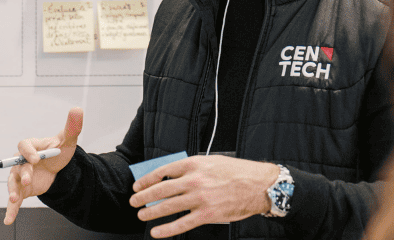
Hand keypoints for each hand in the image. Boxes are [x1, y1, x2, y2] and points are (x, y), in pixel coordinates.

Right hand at [2, 107, 83, 224]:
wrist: (59, 170)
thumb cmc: (59, 152)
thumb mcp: (68, 141)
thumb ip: (72, 126)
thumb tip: (77, 109)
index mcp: (31, 147)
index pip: (24, 146)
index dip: (28, 152)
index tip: (36, 158)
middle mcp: (21, 162)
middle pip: (17, 166)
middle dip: (23, 173)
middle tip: (30, 179)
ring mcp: (20, 177)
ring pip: (13, 182)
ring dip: (13, 190)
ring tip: (15, 198)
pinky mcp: (23, 190)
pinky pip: (14, 201)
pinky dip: (11, 210)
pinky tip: (8, 220)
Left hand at [129, 156, 279, 237]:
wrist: (259, 185)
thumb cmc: (236, 172)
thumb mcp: (211, 162)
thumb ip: (191, 169)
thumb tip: (169, 177)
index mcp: (194, 164)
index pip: (162, 171)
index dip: (147, 180)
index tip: (138, 185)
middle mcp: (194, 180)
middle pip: (161, 190)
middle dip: (144, 196)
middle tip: (134, 201)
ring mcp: (200, 198)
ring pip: (168, 206)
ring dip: (151, 212)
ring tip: (141, 215)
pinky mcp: (207, 214)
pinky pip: (182, 223)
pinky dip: (167, 229)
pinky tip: (156, 231)